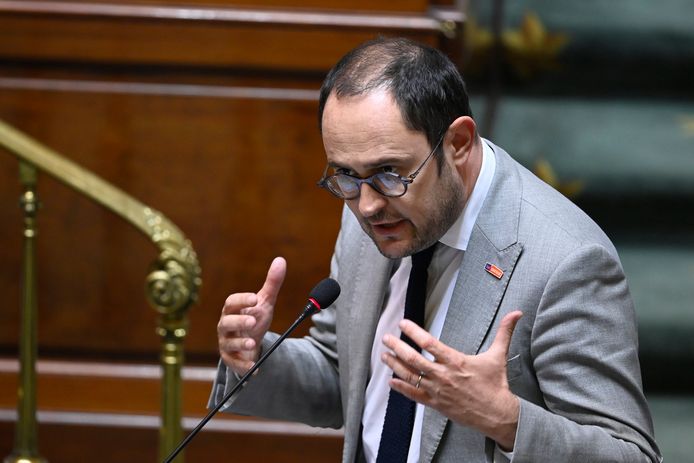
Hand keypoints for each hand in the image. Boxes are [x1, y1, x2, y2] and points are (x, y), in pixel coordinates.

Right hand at [217, 257, 285, 374]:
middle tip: (253, 322)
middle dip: (239, 322)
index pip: (231, 302)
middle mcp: (225, 326)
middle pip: (226, 323)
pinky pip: (234, 364)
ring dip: (241, 344)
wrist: (250, 345)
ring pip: (228, 344)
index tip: (254, 298)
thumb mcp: (264, 302)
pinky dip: (244, 366)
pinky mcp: (231, 360)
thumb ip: (272, 283)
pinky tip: (254, 368)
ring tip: (253, 343)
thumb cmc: (254, 319)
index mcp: (232, 310)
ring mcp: (227, 344)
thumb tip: (281, 260)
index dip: (241, 300)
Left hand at [381, 310, 522, 449]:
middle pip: (414, 359)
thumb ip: (504, 332)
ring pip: (410, 376)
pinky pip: (414, 395)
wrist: (497, 414)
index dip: (414, 332)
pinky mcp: (436, 404)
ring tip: (383, 356)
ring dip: (395, 365)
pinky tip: (390, 381)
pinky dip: (401, 388)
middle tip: (385, 338)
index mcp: (456, 361)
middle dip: (397, 347)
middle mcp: (444, 375)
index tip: (403, 324)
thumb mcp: (498, 355)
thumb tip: (517, 313)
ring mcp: (438, 391)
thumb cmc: (496, 384)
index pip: (429, 344)